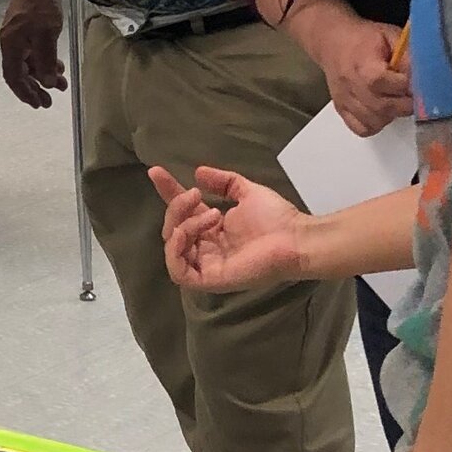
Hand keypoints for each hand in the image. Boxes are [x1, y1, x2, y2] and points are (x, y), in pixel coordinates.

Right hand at [0, 0, 66, 108]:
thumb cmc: (41, 5)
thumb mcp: (46, 35)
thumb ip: (46, 61)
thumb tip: (46, 84)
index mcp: (11, 46)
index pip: (13, 77)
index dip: (25, 93)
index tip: (39, 104)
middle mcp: (11, 43)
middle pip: (20, 72)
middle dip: (35, 88)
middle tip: (50, 102)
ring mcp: (19, 35)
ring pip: (29, 62)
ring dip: (43, 75)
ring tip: (61, 84)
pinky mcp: (27, 28)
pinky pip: (34, 51)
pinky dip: (45, 61)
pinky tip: (58, 65)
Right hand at [151, 163, 311, 290]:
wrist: (295, 237)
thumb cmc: (277, 218)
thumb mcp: (246, 191)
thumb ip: (223, 181)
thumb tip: (198, 172)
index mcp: (213, 229)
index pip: (182, 212)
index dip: (168, 192)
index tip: (156, 172)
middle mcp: (206, 247)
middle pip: (173, 228)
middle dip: (177, 206)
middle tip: (196, 194)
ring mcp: (207, 265)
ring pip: (173, 247)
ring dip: (182, 224)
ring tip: (210, 213)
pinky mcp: (210, 279)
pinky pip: (179, 272)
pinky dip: (177, 249)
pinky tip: (190, 231)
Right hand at [306, 4, 412, 135]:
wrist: (333, 42)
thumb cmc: (366, 38)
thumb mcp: (392, 36)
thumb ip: (408, 56)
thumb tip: (424, 77)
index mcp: (365, 65)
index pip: (392, 85)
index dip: (409, 85)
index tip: (418, 81)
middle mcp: (352, 86)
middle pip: (384, 107)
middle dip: (406, 105)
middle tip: (413, 96)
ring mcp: (345, 101)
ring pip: (375, 122)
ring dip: (392, 115)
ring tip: (397, 101)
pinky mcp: (341, 110)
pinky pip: (362, 129)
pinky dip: (375, 125)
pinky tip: (382, 111)